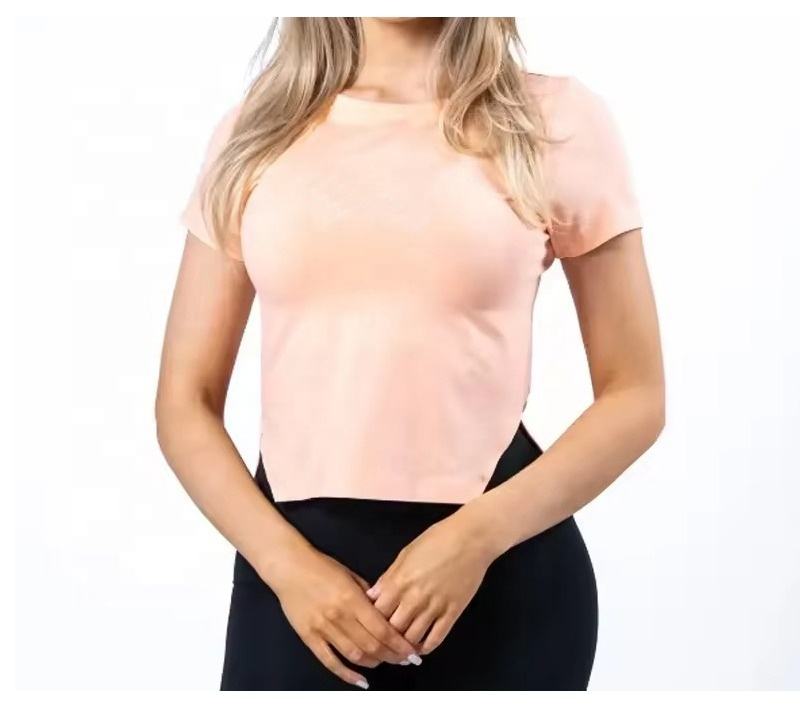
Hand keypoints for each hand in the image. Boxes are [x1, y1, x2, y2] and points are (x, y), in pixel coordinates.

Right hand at [268, 544, 421, 688]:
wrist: (289, 567)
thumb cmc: (321, 566)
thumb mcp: (351, 574)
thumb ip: (368, 595)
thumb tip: (384, 611)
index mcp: (352, 598)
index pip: (382, 629)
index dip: (399, 644)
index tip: (412, 652)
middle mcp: (339, 616)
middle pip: (372, 645)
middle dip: (392, 656)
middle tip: (404, 660)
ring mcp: (323, 629)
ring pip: (354, 655)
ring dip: (374, 663)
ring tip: (386, 663)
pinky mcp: (309, 637)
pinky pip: (330, 661)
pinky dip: (346, 675)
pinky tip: (360, 681)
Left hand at [366, 508, 498, 654]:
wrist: (470, 539)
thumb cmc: (436, 540)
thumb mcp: (405, 554)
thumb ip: (389, 577)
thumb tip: (373, 596)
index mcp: (399, 581)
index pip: (376, 613)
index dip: (371, 621)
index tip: (372, 624)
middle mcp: (414, 598)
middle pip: (392, 629)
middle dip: (387, 635)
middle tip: (385, 639)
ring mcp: (434, 607)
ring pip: (412, 639)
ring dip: (405, 644)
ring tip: (401, 645)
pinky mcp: (452, 613)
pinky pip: (436, 639)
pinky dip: (426, 647)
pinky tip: (421, 646)